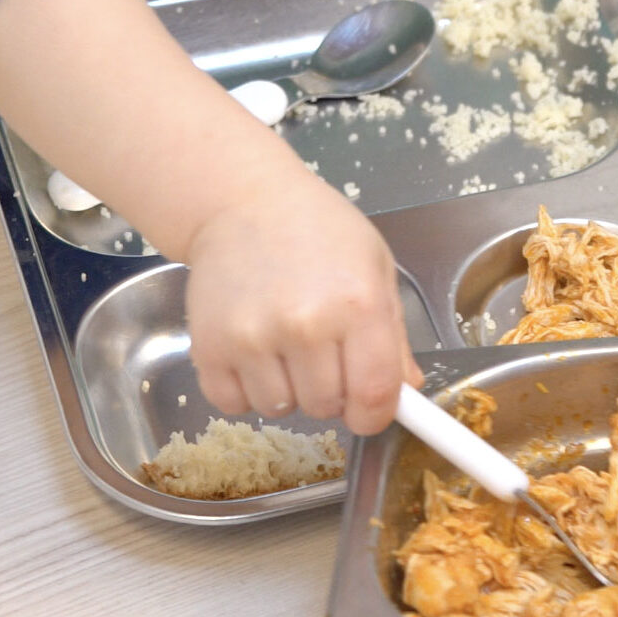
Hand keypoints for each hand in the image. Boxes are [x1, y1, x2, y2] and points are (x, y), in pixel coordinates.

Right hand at [183, 172, 421, 435]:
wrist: (245, 202)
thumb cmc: (319, 230)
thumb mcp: (375, 267)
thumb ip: (394, 335)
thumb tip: (408, 391)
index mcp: (358, 304)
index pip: (373, 396)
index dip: (375, 414)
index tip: (368, 408)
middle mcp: (306, 325)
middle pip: (327, 408)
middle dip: (331, 390)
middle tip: (323, 349)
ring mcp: (253, 338)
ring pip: (280, 409)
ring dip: (287, 389)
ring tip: (286, 342)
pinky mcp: (209, 347)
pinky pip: (234, 404)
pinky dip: (245, 388)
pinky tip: (254, 349)